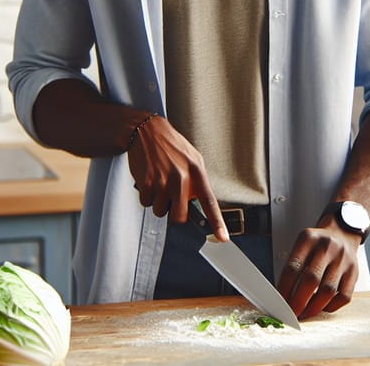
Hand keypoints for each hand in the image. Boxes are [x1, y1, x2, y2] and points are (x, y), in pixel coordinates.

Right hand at [127, 115, 228, 240]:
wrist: (147, 131)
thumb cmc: (171, 145)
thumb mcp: (192, 157)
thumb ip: (197, 180)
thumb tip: (198, 202)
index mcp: (196, 172)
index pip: (209, 202)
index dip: (216, 222)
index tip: (222, 238)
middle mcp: (181, 178)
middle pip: (179, 216)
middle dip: (174, 211)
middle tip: (171, 197)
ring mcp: (163, 182)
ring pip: (161, 211)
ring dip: (159, 202)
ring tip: (159, 182)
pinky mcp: (147, 183)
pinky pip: (147, 203)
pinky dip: (147, 195)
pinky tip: (149, 179)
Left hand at [277, 218, 360, 318]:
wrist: (341, 233)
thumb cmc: (317, 244)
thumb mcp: (302, 244)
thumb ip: (293, 266)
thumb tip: (283, 296)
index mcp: (309, 239)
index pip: (293, 268)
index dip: (284, 289)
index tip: (279, 304)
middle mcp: (327, 247)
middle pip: (311, 280)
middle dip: (298, 302)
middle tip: (291, 314)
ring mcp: (343, 259)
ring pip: (328, 291)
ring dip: (313, 308)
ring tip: (305, 313)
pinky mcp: (354, 272)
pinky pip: (343, 297)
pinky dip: (330, 307)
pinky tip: (322, 307)